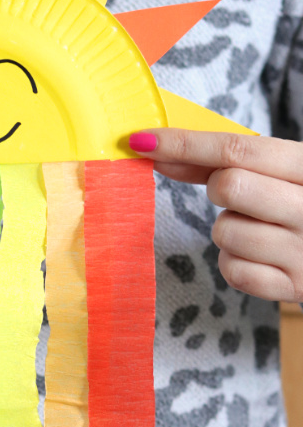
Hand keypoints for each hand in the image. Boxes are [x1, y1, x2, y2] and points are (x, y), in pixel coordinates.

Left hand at [128, 128, 302, 301]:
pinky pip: (233, 271)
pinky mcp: (297, 286)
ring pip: (225, 233)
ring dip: (228, 231)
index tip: (141, 140)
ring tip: (259, 229)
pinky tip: (260, 257)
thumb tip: (155, 149)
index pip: (237, 148)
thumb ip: (221, 160)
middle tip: (239, 197)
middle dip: (219, 190)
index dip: (184, 143)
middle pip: (229, 186)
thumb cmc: (300, 202)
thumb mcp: (278, 171)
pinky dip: (235, 263)